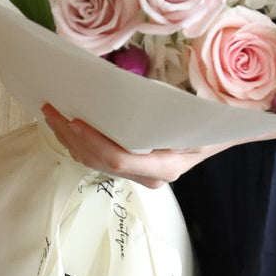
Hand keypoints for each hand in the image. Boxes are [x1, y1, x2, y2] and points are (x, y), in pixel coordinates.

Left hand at [40, 103, 226, 186]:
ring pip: (96, 164)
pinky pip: (101, 160)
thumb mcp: (194, 114)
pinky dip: (81, 144)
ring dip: (71, 141)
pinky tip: (68, 127)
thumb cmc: (211, 120)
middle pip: (100, 161)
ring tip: (53, 115)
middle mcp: (151, 176)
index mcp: (165, 164)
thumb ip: (165, 113)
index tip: (73, 120)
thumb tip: (130, 100)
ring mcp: (142, 175)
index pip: (117, 159)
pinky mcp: (136, 168)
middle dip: (72, 137)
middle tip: (51, 109)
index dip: (92, 141)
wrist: (224, 134)